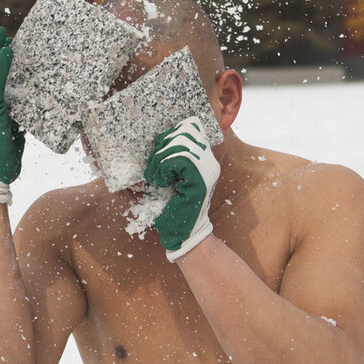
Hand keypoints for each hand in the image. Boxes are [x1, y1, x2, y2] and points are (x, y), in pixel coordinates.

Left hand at [143, 116, 219, 261]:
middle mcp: (209, 161)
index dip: (170, 134)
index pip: (190, 126)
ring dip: (159, 159)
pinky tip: (161, 182)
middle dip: (161, 146)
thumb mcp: (168, 178)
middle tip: (154, 168)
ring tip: (156, 177)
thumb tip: (155, 139)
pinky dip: (162, 168)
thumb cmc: (172, 210)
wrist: (182, 237)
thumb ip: (167, 158)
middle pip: (185, 130)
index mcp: (203, 158)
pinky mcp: (201, 179)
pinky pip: (179, 158)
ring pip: (180, 143)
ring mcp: (208, 170)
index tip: (158, 154)